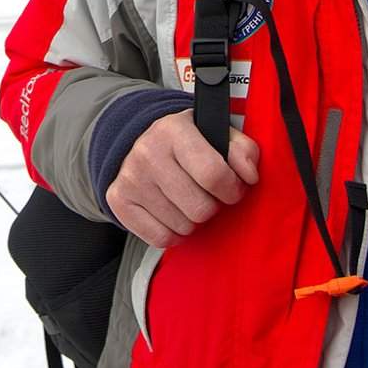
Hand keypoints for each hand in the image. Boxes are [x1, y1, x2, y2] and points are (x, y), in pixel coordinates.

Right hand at [105, 110, 258, 247]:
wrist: (139, 143)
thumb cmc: (188, 144)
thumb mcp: (218, 134)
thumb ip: (243, 150)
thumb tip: (249, 174)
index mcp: (174, 130)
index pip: (213, 174)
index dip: (232, 189)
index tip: (232, 187)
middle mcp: (148, 151)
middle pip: (200, 208)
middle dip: (212, 206)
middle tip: (207, 194)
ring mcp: (131, 178)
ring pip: (183, 226)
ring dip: (192, 219)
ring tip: (187, 199)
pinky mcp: (118, 200)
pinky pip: (160, 238)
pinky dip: (173, 233)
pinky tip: (172, 213)